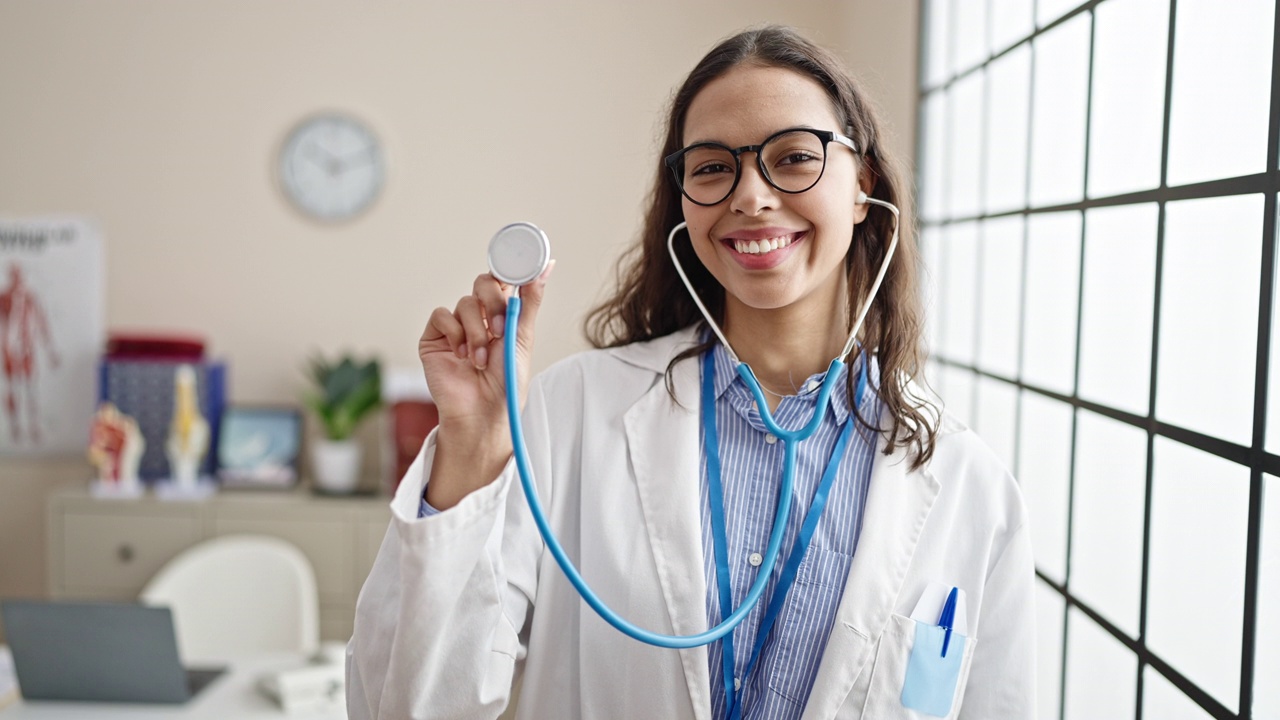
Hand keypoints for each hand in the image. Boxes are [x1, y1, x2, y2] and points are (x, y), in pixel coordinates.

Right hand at [418, 262, 554, 507]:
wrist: (483, 414)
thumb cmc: (506, 384)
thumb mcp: (523, 338)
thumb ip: (530, 301)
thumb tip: (547, 266)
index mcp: (502, 316)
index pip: (503, 282)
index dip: (508, 274)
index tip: (517, 274)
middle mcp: (479, 318)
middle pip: (483, 284)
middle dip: (494, 303)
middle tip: (501, 329)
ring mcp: (456, 327)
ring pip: (465, 303)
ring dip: (477, 331)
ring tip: (481, 359)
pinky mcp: (435, 338)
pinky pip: (442, 317)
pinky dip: (456, 334)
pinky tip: (463, 356)